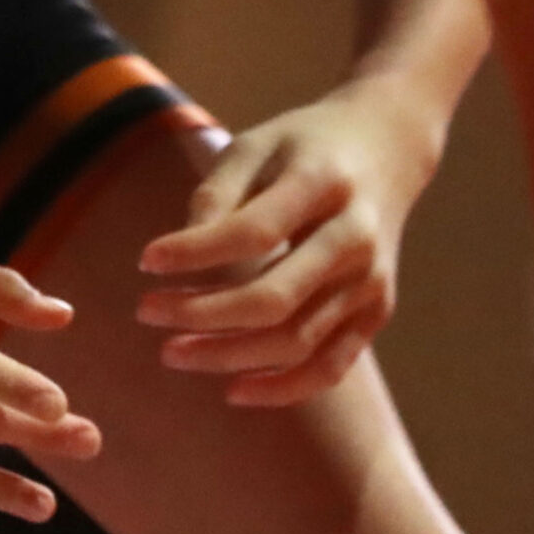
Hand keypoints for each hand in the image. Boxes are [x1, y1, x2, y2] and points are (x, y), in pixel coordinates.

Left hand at [134, 85, 438, 406]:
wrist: (388, 147)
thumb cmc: (305, 146)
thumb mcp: (258, 143)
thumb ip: (216, 193)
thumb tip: (174, 258)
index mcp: (324, 183)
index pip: (253, 231)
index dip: (195, 253)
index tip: (146, 260)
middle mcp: (355, 236)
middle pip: (273, 298)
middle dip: (200, 314)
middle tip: (146, 311)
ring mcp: (371, 279)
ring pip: (295, 341)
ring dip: (226, 356)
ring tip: (172, 351)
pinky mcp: (376, 310)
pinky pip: (330, 366)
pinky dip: (283, 390)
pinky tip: (233, 390)